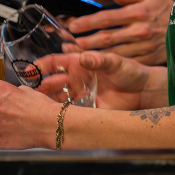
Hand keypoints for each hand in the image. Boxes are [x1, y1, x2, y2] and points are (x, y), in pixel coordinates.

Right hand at [31, 51, 151, 110]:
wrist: (144, 94)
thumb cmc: (131, 73)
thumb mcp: (116, 63)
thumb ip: (100, 60)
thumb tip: (85, 57)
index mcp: (80, 63)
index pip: (55, 62)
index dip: (41, 66)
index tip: (30, 70)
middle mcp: (77, 78)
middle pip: (51, 81)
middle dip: (39, 86)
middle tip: (31, 92)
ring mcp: (80, 94)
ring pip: (56, 97)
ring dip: (46, 101)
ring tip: (37, 105)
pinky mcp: (85, 109)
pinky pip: (67, 112)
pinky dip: (58, 114)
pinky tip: (51, 117)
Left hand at [68, 0, 171, 65]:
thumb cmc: (165, 7)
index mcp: (138, 12)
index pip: (107, 18)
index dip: (88, 23)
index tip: (72, 26)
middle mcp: (140, 30)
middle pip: (108, 38)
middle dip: (86, 43)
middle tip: (68, 46)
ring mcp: (145, 47)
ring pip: (115, 53)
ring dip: (95, 55)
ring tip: (78, 56)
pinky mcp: (149, 59)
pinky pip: (126, 63)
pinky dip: (111, 64)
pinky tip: (98, 65)